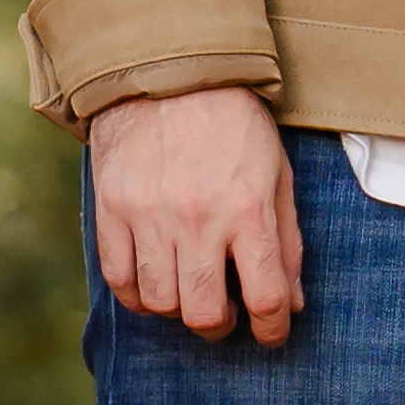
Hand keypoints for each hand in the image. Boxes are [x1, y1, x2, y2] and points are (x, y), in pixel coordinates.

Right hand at [84, 89, 305, 340]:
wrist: (170, 71)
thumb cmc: (233, 125)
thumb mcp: (277, 176)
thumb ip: (286, 243)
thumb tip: (291, 305)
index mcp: (248, 210)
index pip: (265, 298)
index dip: (271, 330)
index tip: (269, 333)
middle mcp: (198, 218)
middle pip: (205, 314)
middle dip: (220, 327)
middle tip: (225, 315)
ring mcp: (150, 215)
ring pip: (160, 304)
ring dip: (178, 309)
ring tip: (188, 289)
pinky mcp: (112, 209)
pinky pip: (119, 280)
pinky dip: (137, 294)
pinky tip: (153, 283)